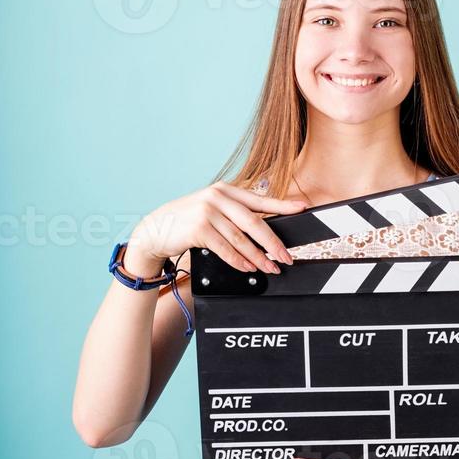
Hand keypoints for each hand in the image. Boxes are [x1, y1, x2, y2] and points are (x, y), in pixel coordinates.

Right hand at [127, 180, 307, 275]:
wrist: (156, 229)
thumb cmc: (187, 221)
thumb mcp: (213, 210)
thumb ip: (236, 215)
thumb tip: (265, 233)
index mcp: (226, 190)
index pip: (261, 199)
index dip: (284, 205)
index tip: (302, 208)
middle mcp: (218, 197)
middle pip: (255, 222)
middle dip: (273, 243)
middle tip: (286, 257)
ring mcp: (208, 211)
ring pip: (241, 238)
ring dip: (258, 256)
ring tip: (270, 267)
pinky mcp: (199, 228)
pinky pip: (226, 248)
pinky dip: (240, 260)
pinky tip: (249, 267)